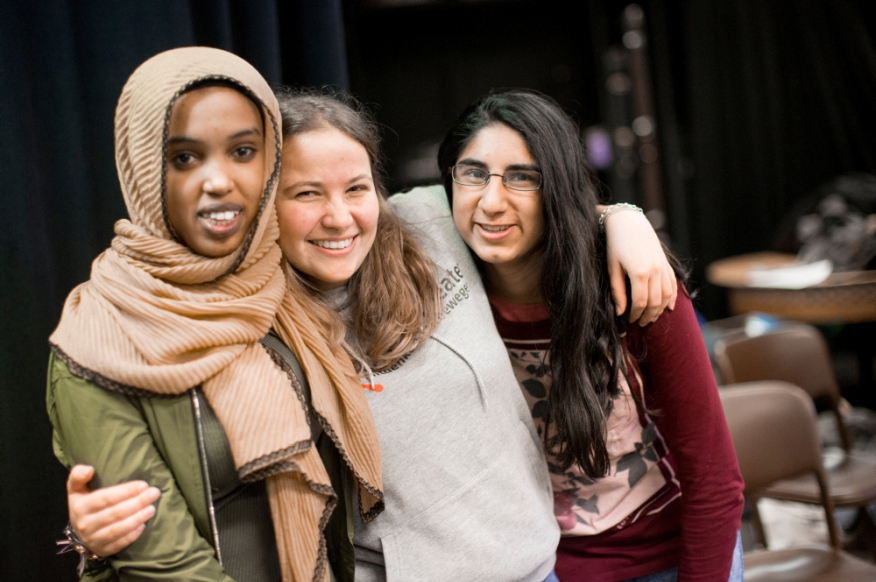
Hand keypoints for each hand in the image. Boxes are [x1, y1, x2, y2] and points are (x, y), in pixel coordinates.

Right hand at [67, 464, 159, 557]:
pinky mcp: (103, 550)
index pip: (105, 498)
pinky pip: (119, 544)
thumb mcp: (76, 488)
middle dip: (137, 502)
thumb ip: (78, 476)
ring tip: (152, 508)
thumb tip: (88, 469)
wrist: (79, 531)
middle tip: (154, 493)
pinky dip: (132, 535)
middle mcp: (86, 524)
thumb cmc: (83, 503)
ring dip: (137, 518)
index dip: (125, 491)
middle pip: (115, 513)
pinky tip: (143, 526)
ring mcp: (94, 539)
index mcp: (80, 507)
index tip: (143, 484)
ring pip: (118, 529)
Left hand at [603, 208, 676, 324]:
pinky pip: (673, 284)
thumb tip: (620, 312)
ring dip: (660, 309)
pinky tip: (668, 307)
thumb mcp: (613, 268)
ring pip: (667, 295)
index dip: (635, 314)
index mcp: (639, 273)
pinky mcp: (666, 263)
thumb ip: (617, 291)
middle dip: (648, 315)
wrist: (629, 222)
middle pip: (655, 301)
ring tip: (651, 317)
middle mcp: (655, 271)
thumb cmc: (616, 245)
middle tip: (640, 324)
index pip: (640, 302)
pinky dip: (672, 298)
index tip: (629, 320)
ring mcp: (663, 267)